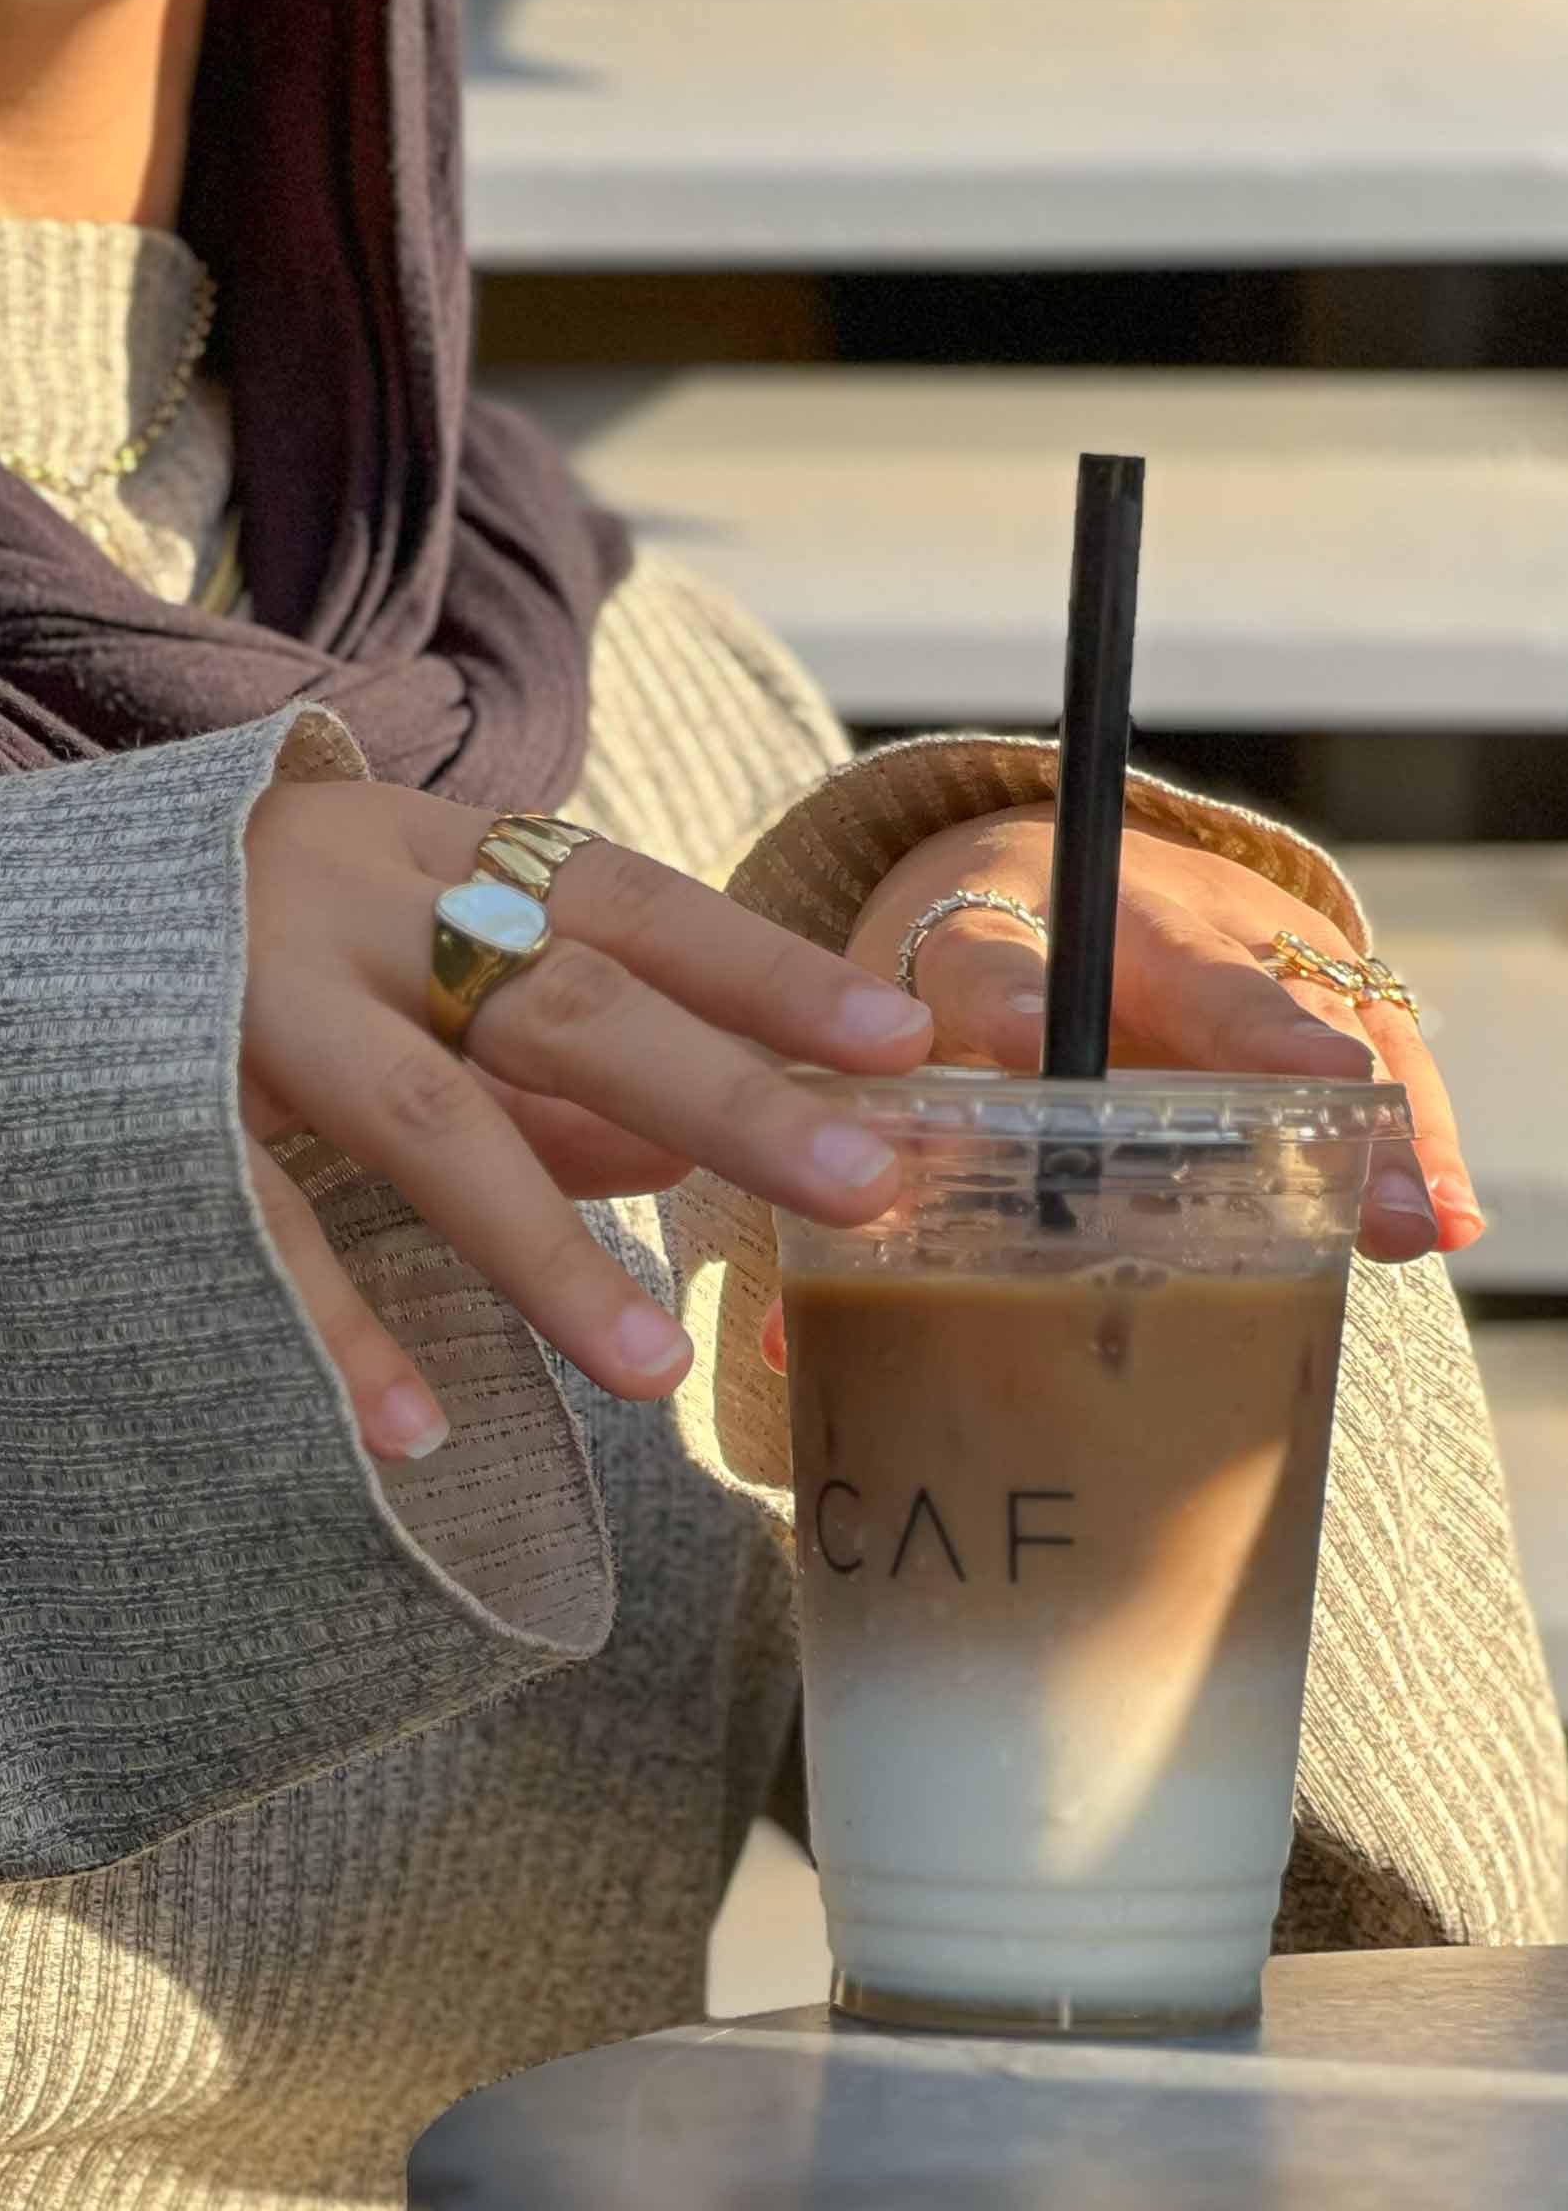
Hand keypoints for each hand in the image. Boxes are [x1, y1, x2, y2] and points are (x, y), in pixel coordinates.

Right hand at [238, 780, 936, 1452]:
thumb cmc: (209, 950)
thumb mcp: (374, 957)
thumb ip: (516, 1042)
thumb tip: (680, 1145)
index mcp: (410, 843)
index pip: (622, 895)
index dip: (761, 968)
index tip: (903, 1041)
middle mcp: (334, 896)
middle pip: (562, 995)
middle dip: (722, 1092)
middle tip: (862, 1182)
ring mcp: (236, 997)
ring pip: (426, 1120)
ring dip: (547, 1249)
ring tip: (648, 1372)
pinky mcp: (144, 1102)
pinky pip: (262, 1228)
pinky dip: (336, 1330)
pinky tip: (411, 1432)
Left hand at [850, 806, 1476, 1263]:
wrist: (1036, 867)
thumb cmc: (942, 1005)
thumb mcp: (895, 1059)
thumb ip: (858, 1179)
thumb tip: (776, 1343)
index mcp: (983, 935)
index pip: (993, 968)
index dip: (1013, 1010)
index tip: (1037, 1058)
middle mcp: (1121, 916)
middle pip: (1196, 977)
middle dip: (1261, 1058)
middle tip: (1312, 1128)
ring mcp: (1228, 931)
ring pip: (1308, 1010)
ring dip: (1362, 1117)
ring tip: (1400, 1216)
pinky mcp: (1309, 966)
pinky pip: (1376, 1041)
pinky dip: (1410, 1127)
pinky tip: (1434, 1212)